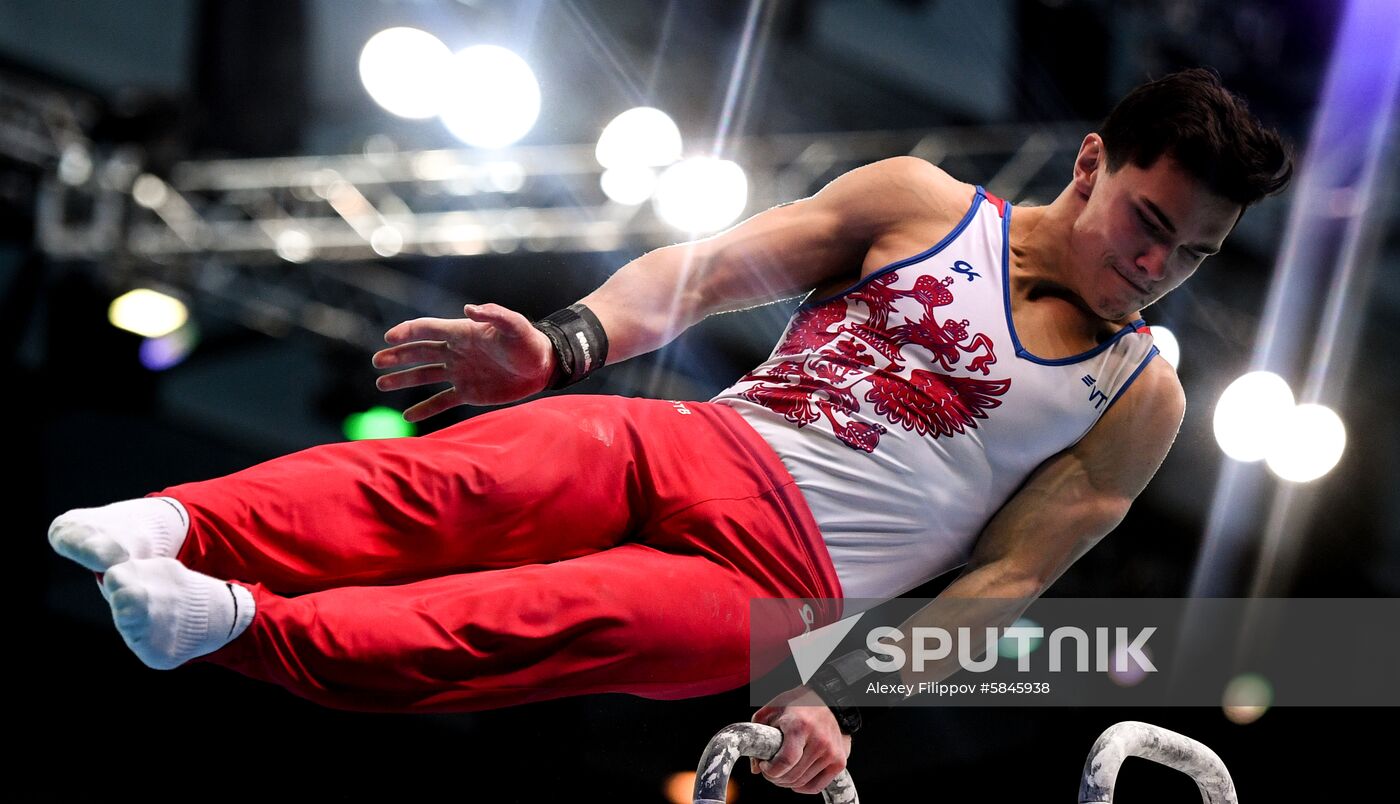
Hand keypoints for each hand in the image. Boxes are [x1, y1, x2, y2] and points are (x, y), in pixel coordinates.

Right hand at [372, 303, 554, 421]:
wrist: (542, 366)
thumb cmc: (528, 342)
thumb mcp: (514, 326)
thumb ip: (494, 315)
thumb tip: (469, 309)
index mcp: (462, 332)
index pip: (428, 329)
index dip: (408, 332)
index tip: (389, 338)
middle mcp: (455, 352)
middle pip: (420, 352)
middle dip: (398, 356)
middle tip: (378, 361)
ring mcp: (459, 372)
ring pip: (425, 376)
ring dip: (403, 380)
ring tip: (382, 384)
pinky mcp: (468, 392)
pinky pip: (441, 401)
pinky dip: (425, 409)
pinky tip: (408, 416)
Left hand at [749, 685, 851, 794]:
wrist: (828, 699)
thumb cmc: (798, 704)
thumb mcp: (772, 709)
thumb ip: (758, 735)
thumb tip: (756, 768)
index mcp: (800, 726)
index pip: (785, 760)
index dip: (770, 769)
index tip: (764, 765)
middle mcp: (819, 740)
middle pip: (792, 775)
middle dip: (775, 777)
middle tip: (770, 770)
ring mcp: (831, 752)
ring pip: (802, 782)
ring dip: (787, 782)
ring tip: (782, 771)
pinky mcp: (839, 761)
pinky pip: (817, 786)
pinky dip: (803, 787)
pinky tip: (795, 780)